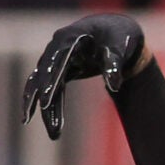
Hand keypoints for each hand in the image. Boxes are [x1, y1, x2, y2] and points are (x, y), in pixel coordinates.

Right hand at [21, 14, 148, 139]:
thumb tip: (113, 86)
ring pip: (43, 86)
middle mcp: (57, 47)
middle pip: (45, 75)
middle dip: (46, 100)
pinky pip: (49, 90)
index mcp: (69, 37)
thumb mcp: (120, 46)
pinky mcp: (58, 70)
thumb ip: (114, 63)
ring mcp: (55, 59)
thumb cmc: (118, 36)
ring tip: (54, 135)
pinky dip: (49, 107)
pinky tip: (52, 126)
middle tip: (51, 125)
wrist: (114, 30)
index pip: (55, 60)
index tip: (46, 100)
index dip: (50, 79)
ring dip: (46, 110)